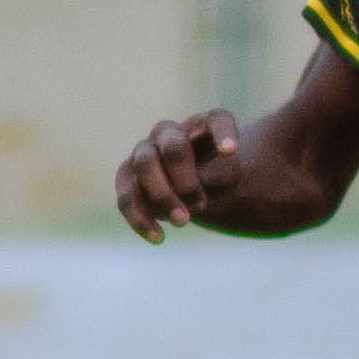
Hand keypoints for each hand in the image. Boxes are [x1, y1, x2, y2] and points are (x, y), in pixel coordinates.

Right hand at [115, 110, 237, 241]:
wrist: (196, 193)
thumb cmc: (215, 178)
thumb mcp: (226, 177)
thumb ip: (214, 176)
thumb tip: (189, 186)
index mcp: (203, 126)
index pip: (217, 120)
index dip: (223, 133)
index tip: (231, 151)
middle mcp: (170, 133)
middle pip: (173, 146)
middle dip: (187, 180)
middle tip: (201, 206)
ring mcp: (145, 152)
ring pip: (144, 165)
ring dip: (163, 196)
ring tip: (183, 222)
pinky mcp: (127, 177)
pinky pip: (126, 196)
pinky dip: (140, 219)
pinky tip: (158, 238)